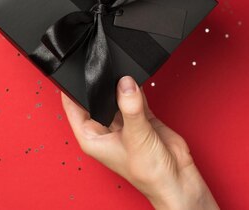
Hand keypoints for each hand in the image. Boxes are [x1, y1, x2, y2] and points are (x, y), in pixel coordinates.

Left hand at [62, 76, 218, 209]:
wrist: (176, 180)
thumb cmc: (149, 174)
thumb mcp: (136, 137)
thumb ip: (130, 108)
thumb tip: (125, 84)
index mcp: (91, 137)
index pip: (72, 107)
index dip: (71, 90)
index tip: (77, 72)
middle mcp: (104, 129)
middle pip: (94, 99)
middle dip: (99, 86)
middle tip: (104, 68)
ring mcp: (122, 122)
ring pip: (114, 96)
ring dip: (119, 85)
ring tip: (122, 73)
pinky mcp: (140, 117)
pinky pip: (133, 96)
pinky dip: (135, 88)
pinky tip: (136, 79)